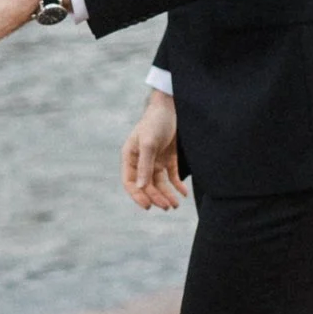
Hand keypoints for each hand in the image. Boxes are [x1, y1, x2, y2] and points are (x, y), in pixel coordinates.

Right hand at [122, 91, 184, 212]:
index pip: (130, 182)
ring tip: (175, 205)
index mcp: (130, 157)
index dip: (137, 196)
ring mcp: (154, 160)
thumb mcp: (149, 143)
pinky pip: (171, 176)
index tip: (148, 206)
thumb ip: (145, 165)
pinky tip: (183, 194)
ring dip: (166, 194)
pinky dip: (177, 185)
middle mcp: (141, 161)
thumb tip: (141, 188)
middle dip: (156, 197)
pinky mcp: (167, 157)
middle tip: (168, 207)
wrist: (171, 106)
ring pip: (159, 183)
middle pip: (146, 185)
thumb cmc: (155, 121)